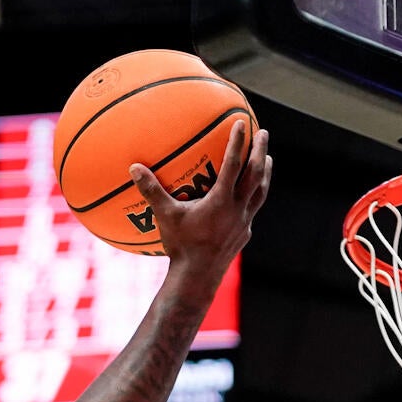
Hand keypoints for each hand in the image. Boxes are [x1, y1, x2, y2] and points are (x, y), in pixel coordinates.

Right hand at [128, 119, 271, 277]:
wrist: (197, 279)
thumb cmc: (180, 246)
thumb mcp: (164, 216)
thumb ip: (151, 191)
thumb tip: (133, 168)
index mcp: (222, 200)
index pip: (234, 164)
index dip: (238, 141)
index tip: (243, 122)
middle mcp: (238, 209)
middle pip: (255, 174)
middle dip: (260, 151)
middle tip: (264, 133)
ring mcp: (243, 223)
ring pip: (260, 192)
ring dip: (265, 174)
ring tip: (268, 160)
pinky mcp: (243, 235)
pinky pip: (252, 210)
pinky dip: (254, 197)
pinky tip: (250, 196)